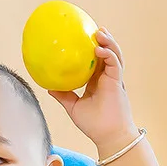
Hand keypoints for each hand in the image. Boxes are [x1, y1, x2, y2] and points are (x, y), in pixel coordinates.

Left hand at [49, 28, 136, 153]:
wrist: (108, 136)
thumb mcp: (73, 108)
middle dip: (103, 40)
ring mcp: (113, 79)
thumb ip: (64, 96)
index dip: (93, 49)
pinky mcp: (117, 83)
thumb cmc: (93, 125)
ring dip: (108, 42)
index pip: (96, 61)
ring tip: (99, 32)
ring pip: (114, 55)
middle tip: (93, 29)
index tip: (83, 39)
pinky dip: (108, 54)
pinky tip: (98, 49)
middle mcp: (107, 78)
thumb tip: (49, 87)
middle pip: (107, 54)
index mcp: (98, 82)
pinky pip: (114, 64)